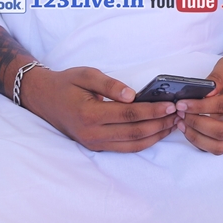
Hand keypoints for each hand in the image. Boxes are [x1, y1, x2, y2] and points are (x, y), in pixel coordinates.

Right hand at [20, 66, 177, 152]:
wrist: (44, 99)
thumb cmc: (66, 84)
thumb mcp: (85, 74)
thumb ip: (109, 84)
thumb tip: (132, 95)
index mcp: (89, 114)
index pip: (129, 116)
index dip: (152, 111)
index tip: (170, 105)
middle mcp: (92, 134)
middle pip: (134, 133)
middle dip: (159, 124)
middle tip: (178, 115)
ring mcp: (94, 143)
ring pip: (132, 145)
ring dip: (155, 136)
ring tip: (173, 124)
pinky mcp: (96, 147)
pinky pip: (125, 148)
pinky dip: (144, 142)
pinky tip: (157, 132)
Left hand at [174, 56, 222, 154]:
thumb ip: (219, 76)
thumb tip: (207, 92)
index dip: (201, 106)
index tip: (183, 103)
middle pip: (222, 131)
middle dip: (197, 123)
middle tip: (181, 113)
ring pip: (218, 146)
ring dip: (196, 136)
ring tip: (181, 122)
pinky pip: (215, 149)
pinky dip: (198, 142)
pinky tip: (187, 129)